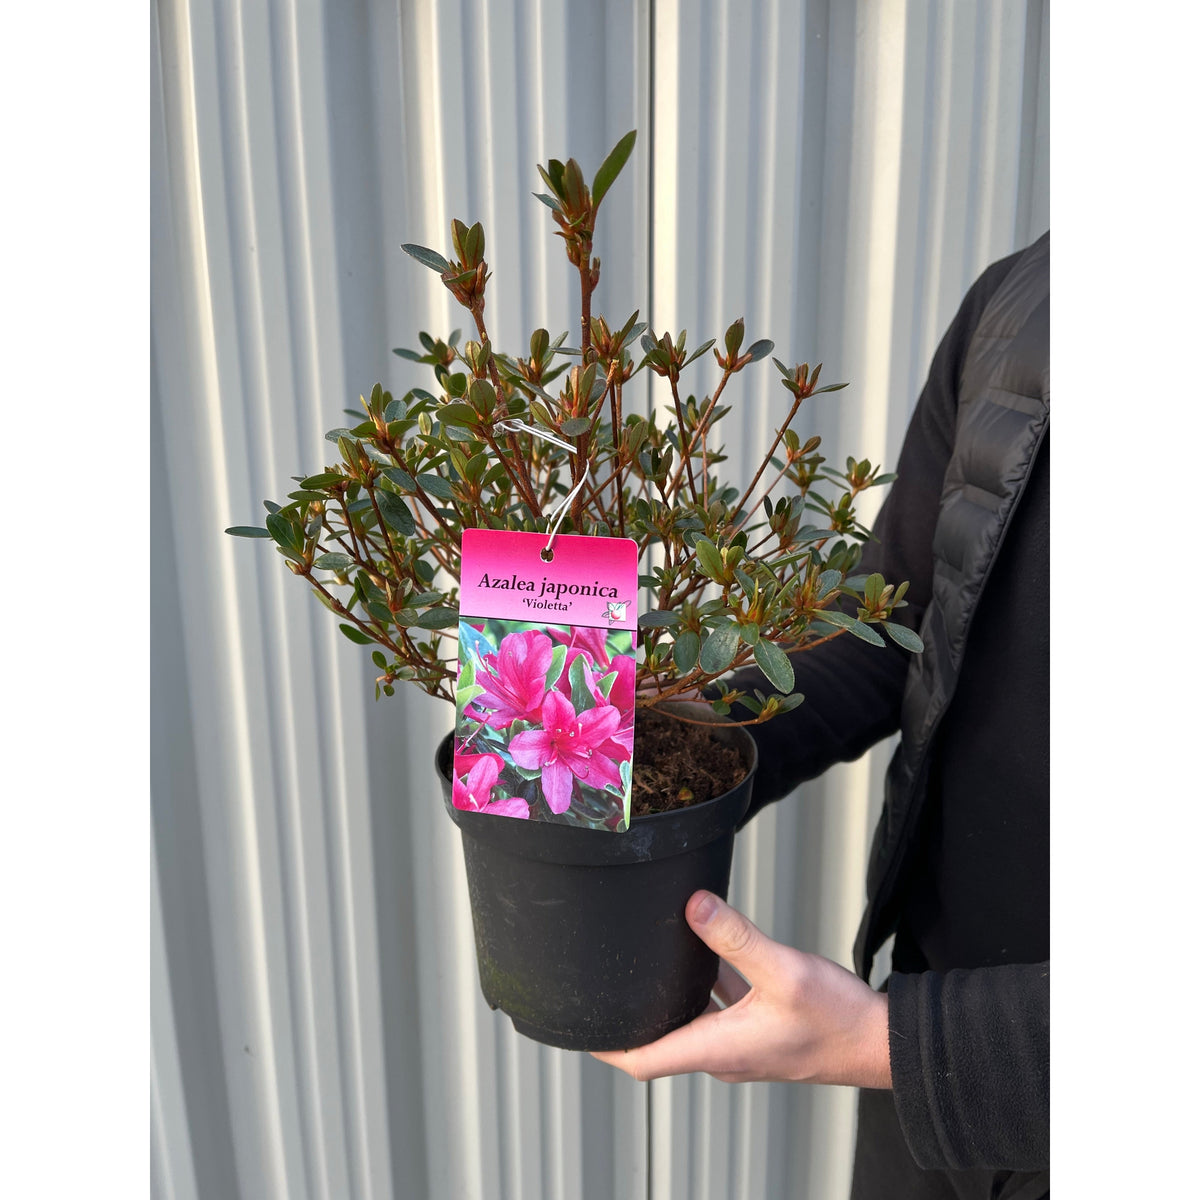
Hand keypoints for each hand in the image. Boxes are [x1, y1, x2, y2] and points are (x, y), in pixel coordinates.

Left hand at [590, 890, 891, 1086]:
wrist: (879, 1043)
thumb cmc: (837, 1019)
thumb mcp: (784, 970)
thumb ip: (735, 937)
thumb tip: (692, 906)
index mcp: (718, 1049)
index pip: (644, 1060)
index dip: (605, 1045)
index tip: (576, 1024)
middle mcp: (722, 1054)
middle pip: (657, 1041)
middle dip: (627, 1016)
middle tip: (601, 983)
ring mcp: (739, 1045)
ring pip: (686, 1022)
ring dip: (664, 998)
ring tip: (640, 963)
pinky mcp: (755, 1031)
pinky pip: (714, 1010)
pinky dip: (699, 987)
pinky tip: (701, 951)